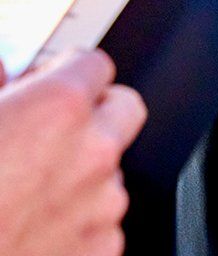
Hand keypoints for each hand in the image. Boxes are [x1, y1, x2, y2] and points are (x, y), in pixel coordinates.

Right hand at [0, 51, 146, 255]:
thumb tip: (3, 75)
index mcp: (58, 110)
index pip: (93, 64)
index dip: (61, 71)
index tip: (41, 82)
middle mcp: (93, 153)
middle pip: (122, 109)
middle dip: (91, 111)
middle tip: (46, 127)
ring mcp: (102, 206)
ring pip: (110, 170)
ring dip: (80, 172)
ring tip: (23, 190)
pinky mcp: (100, 250)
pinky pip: (100, 223)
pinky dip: (75, 222)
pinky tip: (30, 227)